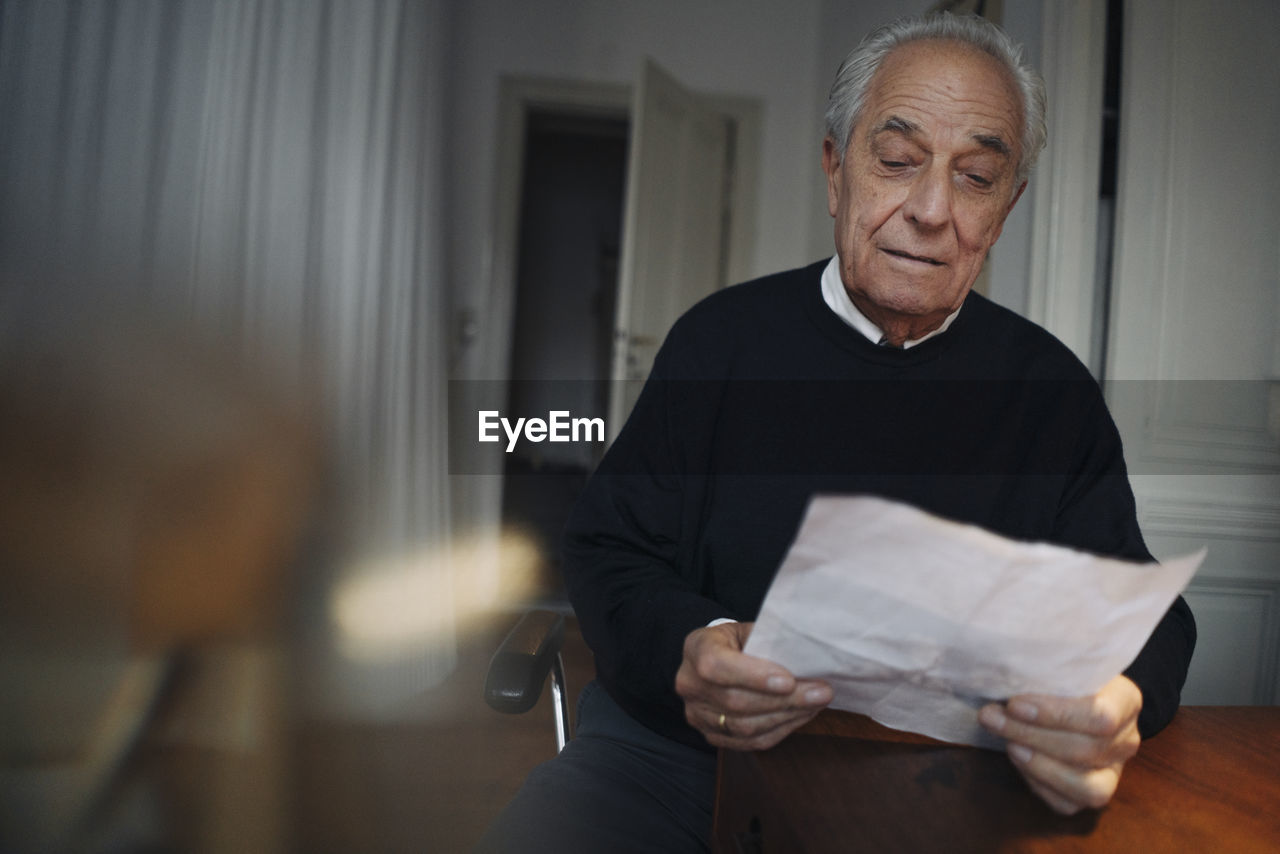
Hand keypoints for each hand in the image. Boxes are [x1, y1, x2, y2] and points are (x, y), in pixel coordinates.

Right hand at [675, 621, 832, 749]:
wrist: (713, 657)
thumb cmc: (737, 641)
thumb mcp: (747, 629)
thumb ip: (769, 641)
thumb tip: (807, 657)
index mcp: (696, 648)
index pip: (717, 666)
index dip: (753, 676)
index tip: (789, 681)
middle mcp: (689, 683)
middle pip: (736, 701)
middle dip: (784, 700)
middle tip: (821, 692)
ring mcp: (696, 713)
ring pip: (744, 727)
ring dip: (786, 717)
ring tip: (816, 704)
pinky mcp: (710, 734)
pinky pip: (748, 742)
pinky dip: (779, 730)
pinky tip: (800, 716)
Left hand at [978, 674, 1141, 814]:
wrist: (1072, 694)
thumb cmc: (1060, 674)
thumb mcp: (1060, 662)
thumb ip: (1043, 666)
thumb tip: (1002, 669)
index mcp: (1126, 700)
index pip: (1100, 715)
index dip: (1056, 714)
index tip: (1014, 703)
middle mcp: (1127, 739)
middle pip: (1086, 749)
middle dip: (1032, 735)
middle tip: (991, 717)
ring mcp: (1115, 770)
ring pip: (1086, 787)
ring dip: (1038, 765)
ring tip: (1007, 742)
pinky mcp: (1094, 793)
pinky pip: (1068, 803)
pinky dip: (1039, 784)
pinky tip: (1018, 760)